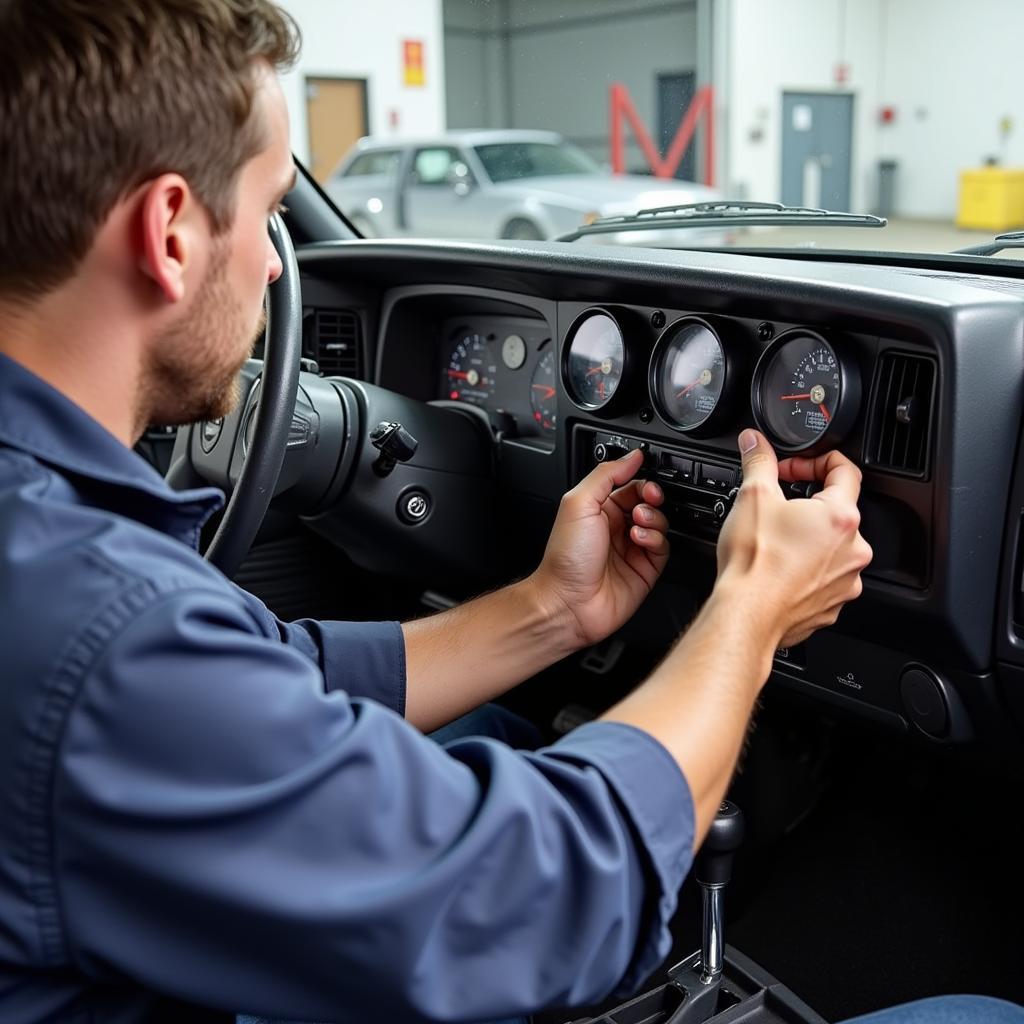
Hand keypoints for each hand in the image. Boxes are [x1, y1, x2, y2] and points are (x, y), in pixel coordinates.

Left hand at [530, 449, 669, 648]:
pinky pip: (663, 548)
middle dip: (652, 498)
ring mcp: (631, 550)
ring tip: (638, 524)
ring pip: (660, 524)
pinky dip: (656, 540)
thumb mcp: (579, 502)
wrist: (568, 602)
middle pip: (649, 503)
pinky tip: (640, 541)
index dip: (642, 481)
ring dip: (653, 519)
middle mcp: (616, 528)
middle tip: (648, 500)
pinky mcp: (645, 570)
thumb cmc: (565, 558)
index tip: (646, 481)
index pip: (630, 486)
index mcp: (599, 510)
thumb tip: (632, 456)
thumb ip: (606, 475)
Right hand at [716, 430, 872, 648]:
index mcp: (841, 516)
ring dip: (808, 539)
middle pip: (837, 511)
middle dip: (807, 503)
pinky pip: (825, 577)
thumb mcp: (753, 497)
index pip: (845, 470)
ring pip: (832, 547)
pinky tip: (780, 569)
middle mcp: (853, 549)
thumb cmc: (754, 564)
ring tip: (776, 541)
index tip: (794, 468)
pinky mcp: (833, 604)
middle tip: (777, 506)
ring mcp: (846, 580)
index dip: (816, 461)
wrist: (747, 615)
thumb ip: (759, 461)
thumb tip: (755, 441)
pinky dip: (806, 570)